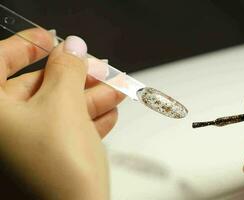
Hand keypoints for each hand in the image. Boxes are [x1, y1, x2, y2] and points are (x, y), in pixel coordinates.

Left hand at [0, 29, 123, 198]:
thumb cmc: (56, 170)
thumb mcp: (63, 106)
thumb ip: (67, 70)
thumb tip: (72, 48)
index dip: (26, 46)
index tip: (52, 38)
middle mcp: (1, 131)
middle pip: (35, 89)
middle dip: (73, 77)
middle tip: (97, 67)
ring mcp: (21, 151)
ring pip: (56, 112)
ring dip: (89, 99)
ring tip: (115, 89)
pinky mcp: (44, 164)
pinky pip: (65, 133)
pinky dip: (88, 122)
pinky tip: (108, 114)